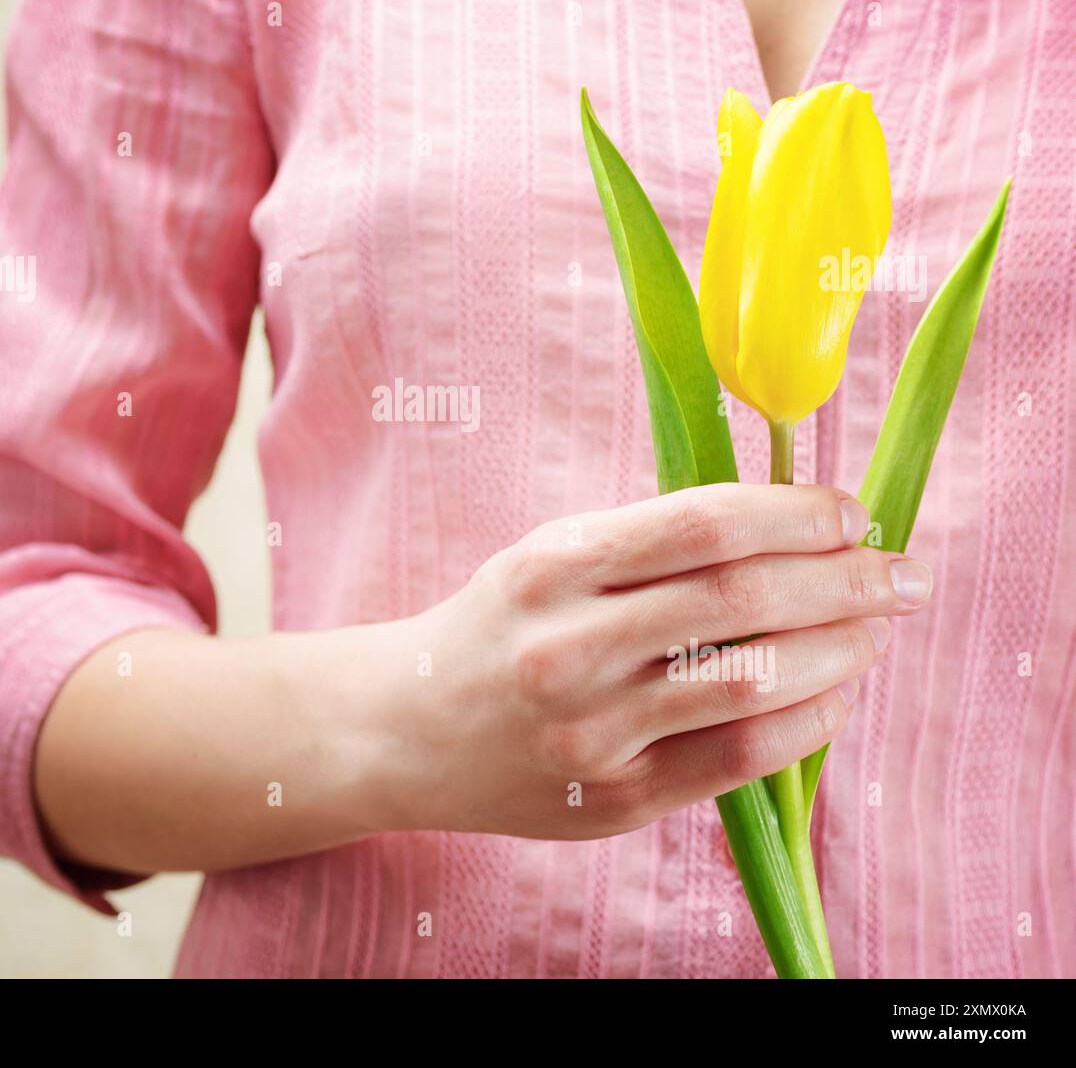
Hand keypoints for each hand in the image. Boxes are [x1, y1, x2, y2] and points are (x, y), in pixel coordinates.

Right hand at [398, 483, 929, 839]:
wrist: (412, 729)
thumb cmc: (501, 626)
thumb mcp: (550, 557)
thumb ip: (652, 541)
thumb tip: (792, 528)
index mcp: (553, 566)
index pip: (702, 525)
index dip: (794, 513)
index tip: (852, 513)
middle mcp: (569, 646)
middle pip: (740, 599)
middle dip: (843, 578)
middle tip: (899, 572)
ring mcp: (591, 730)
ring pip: (751, 680)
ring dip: (839, 649)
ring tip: (873, 630)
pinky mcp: (615, 798)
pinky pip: (737, 758)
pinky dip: (806, 722)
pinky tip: (833, 696)